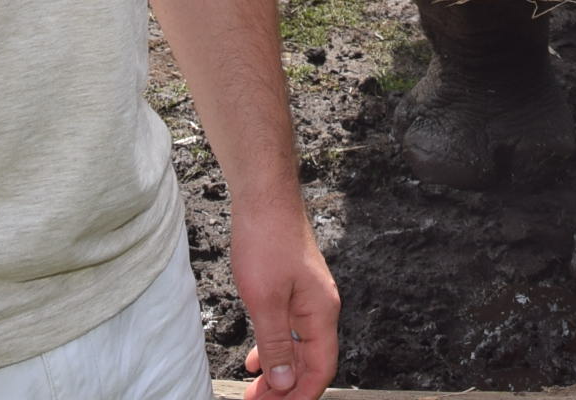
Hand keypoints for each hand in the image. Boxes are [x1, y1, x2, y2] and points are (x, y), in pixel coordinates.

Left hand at [232, 207, 338, 397]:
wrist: (264, 196)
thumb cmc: (266, 240)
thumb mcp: (265, 300)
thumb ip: (276, 343)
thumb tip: (284, 381)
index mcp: (321, 313)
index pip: (320, 369)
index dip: (299, 395)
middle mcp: (321, 308)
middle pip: (310, 362)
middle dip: (285, 389)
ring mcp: (308, 298)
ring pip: (298, 348)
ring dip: (278, 372)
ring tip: (254, 390)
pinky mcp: (294, 289)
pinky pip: (289, 330)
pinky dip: (274, 348)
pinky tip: (256, 358)